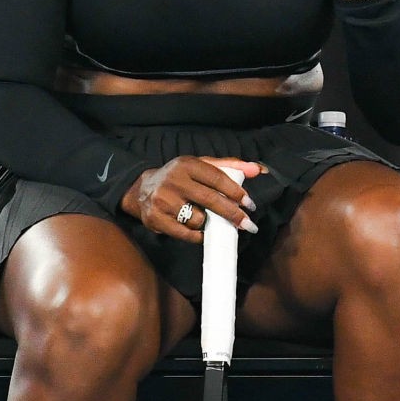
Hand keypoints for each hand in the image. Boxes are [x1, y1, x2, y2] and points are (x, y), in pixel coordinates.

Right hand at [119, 157, 262, 243]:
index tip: (250, 204)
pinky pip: (186, 234)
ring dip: (209, 224)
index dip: (236, 192)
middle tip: (248, 224)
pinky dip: (198, 236)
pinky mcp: (156, 219)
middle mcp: (174, 180)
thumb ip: (230, 166)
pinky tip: (203, 233)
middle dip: (233, 214)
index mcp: (187, 164)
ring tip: (208, 220)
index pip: (218, 178)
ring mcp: (163, 200)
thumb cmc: (179, 178)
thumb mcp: (201, 166)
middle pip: (211, 200)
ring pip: (198, 219)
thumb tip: (258, 170)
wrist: (141, 190)